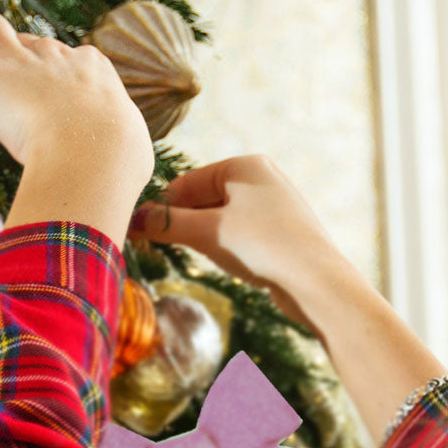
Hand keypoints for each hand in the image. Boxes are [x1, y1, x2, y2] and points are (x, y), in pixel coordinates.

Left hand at [0, 11, 153, 197]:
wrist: (96, 157)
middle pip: (22, 39)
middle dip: (10, 65)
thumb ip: (119, 137)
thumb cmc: (119, 160)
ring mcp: (20, 60)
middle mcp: (54, 54)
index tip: (42, 115)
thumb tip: (127, 157)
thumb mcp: (130, 139)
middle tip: (7, 108)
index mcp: (90, 66)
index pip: (59, 57)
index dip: (43, 82)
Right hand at [130, 155, 346, 332]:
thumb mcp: (206, 232)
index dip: (163, 208)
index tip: (142, 232)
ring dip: (205, 238)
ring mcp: (274, 205)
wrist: (316, 282)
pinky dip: (227, 248)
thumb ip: (166, 223)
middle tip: (169, 248)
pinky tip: (234, 264)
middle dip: (185, 224)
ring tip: (210, 257)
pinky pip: (240, 234)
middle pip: (202, 199)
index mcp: (245, 165)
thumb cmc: (262, 246)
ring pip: (220, 219)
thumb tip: (131, 219)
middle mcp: (262, 178)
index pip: (186, 182)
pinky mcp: (281, 232)